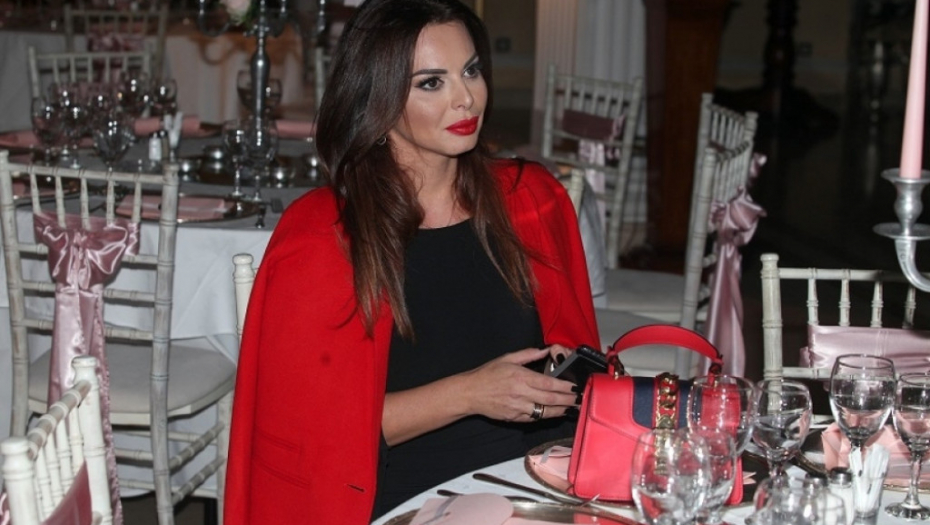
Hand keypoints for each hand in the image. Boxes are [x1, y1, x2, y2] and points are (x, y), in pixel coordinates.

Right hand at [460, 346, 578, 422]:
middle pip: (550, 400)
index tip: (575, 387)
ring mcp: (518, 408)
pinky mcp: (514, 418)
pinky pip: (534, 418)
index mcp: (521, 377)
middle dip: (568, 400)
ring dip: (560, 411)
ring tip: (572, 408)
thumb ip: (528, 354)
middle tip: (579, 399)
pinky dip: (545, 416)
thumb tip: (546, 350)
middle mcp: (521, 394)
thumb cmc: (487, 374)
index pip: (548, 384)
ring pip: (545, 412)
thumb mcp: (507, 358)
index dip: (564, 387)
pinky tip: (554, 413)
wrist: (470, 393)